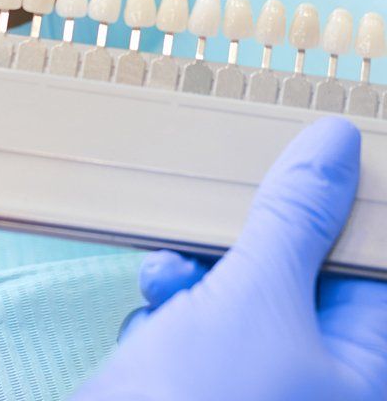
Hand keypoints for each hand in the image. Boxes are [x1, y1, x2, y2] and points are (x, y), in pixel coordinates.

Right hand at [70, 116, 386, 400]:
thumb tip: (339, 140)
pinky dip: (172, 311)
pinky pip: (198, 326)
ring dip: (199, 274)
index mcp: (360, 374)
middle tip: (225, 204)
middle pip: (301, 276)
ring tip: (169, 281)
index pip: (369, 266)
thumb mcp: (254, 299)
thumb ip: (295, 217)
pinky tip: (151, 317)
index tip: (317, 152)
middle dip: (253, 241)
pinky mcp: (200, 390)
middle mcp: (314, 384)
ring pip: (240, 295)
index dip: (344, 208)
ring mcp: (255, 389)